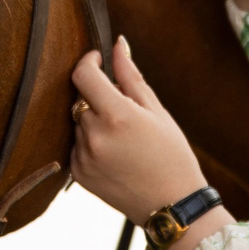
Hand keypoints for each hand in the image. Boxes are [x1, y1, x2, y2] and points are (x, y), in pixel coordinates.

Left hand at [70, 40, 233, 249]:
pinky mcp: (78, 173)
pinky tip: (116, 154)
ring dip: (94, 119)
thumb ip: (131, 76)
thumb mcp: (157, 111)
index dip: (89, 61)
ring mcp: (83, 157)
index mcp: (117, 116)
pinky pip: (76, 143)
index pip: (83, 74)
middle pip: (81, 97)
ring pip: (78, 121)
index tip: (99, 59)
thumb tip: (117, 44)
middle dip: (97, 94)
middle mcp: (94, 136)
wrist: (171, 205)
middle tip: (125, 109)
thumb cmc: (172, 155)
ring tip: (124, 138)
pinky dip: (91, 141)